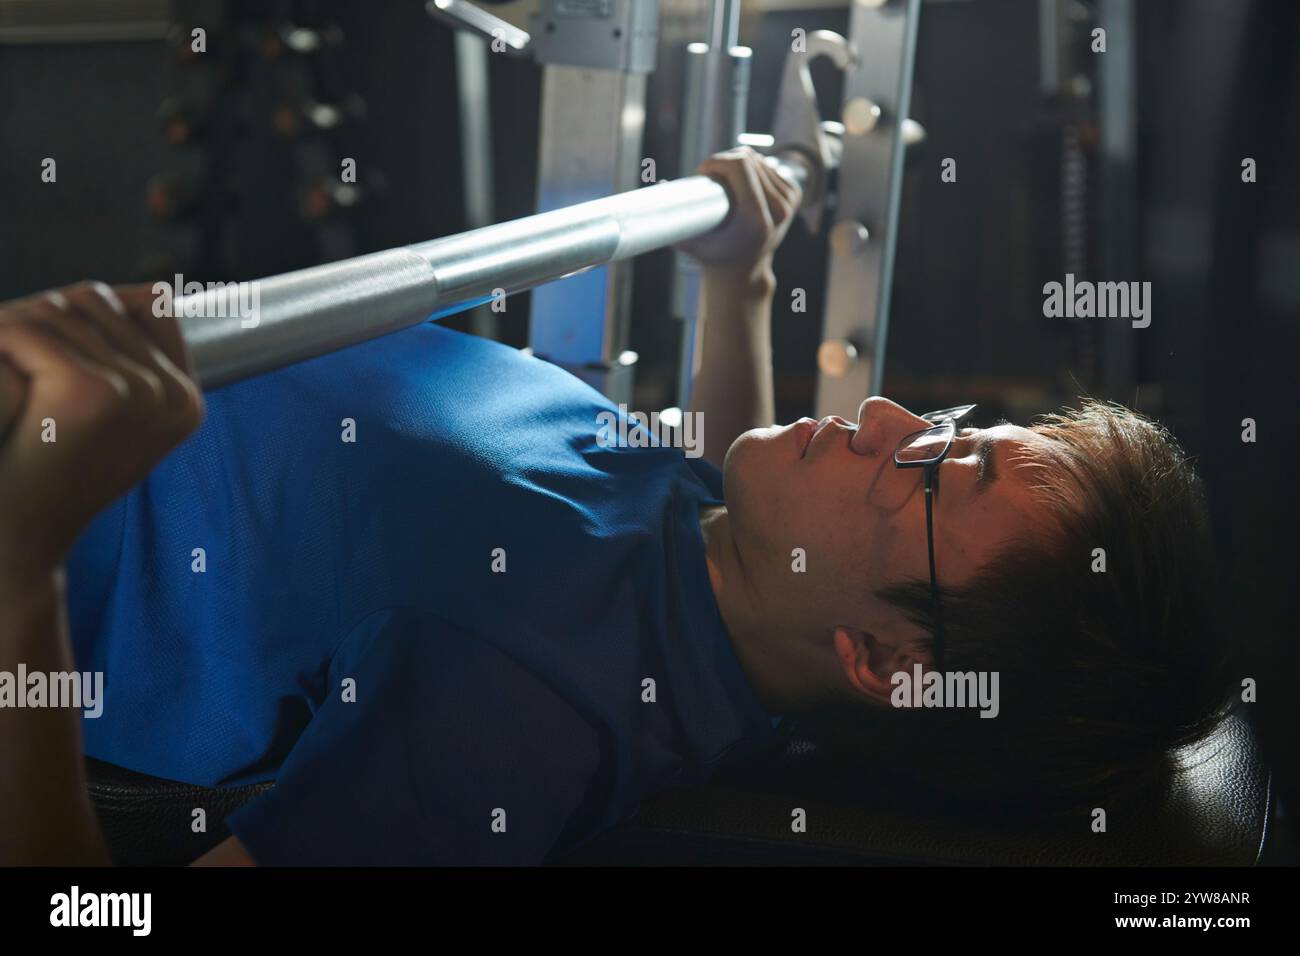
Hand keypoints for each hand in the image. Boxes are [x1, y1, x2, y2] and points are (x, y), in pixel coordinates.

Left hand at [0, 282, 203, 584]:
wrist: (21, 541)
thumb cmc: (50, 475)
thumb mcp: (110, 414)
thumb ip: (133, 350)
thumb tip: (154, 288)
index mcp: (187, 400)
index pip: (151, 304)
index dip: (90, 319)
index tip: (54, 367)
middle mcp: (172, 394)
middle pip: (97, 300)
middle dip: (46, 320)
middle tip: (16, 367)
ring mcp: (137, 391)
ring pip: (60, 308)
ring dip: (14, 330)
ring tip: (7, 376)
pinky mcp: (89, 391)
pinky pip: (26, 330)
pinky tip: (1, 380)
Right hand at [673, 146, 801, 285]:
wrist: (745, 270)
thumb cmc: (713, 256)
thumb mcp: (691, 244)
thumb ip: (672, 222)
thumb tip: (659, 187)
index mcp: (758, 220)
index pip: (741, 167)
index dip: (717, 161)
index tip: (701, 172)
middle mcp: (779, 210)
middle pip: (748, 159)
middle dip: (723, 162)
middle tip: (708, 178)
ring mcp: (790, 202)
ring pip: (758, 159)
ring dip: (736, 163)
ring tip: (722, 182)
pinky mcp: (794, 194)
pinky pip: (768, 165)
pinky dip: (751, 167)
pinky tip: (740, 182)